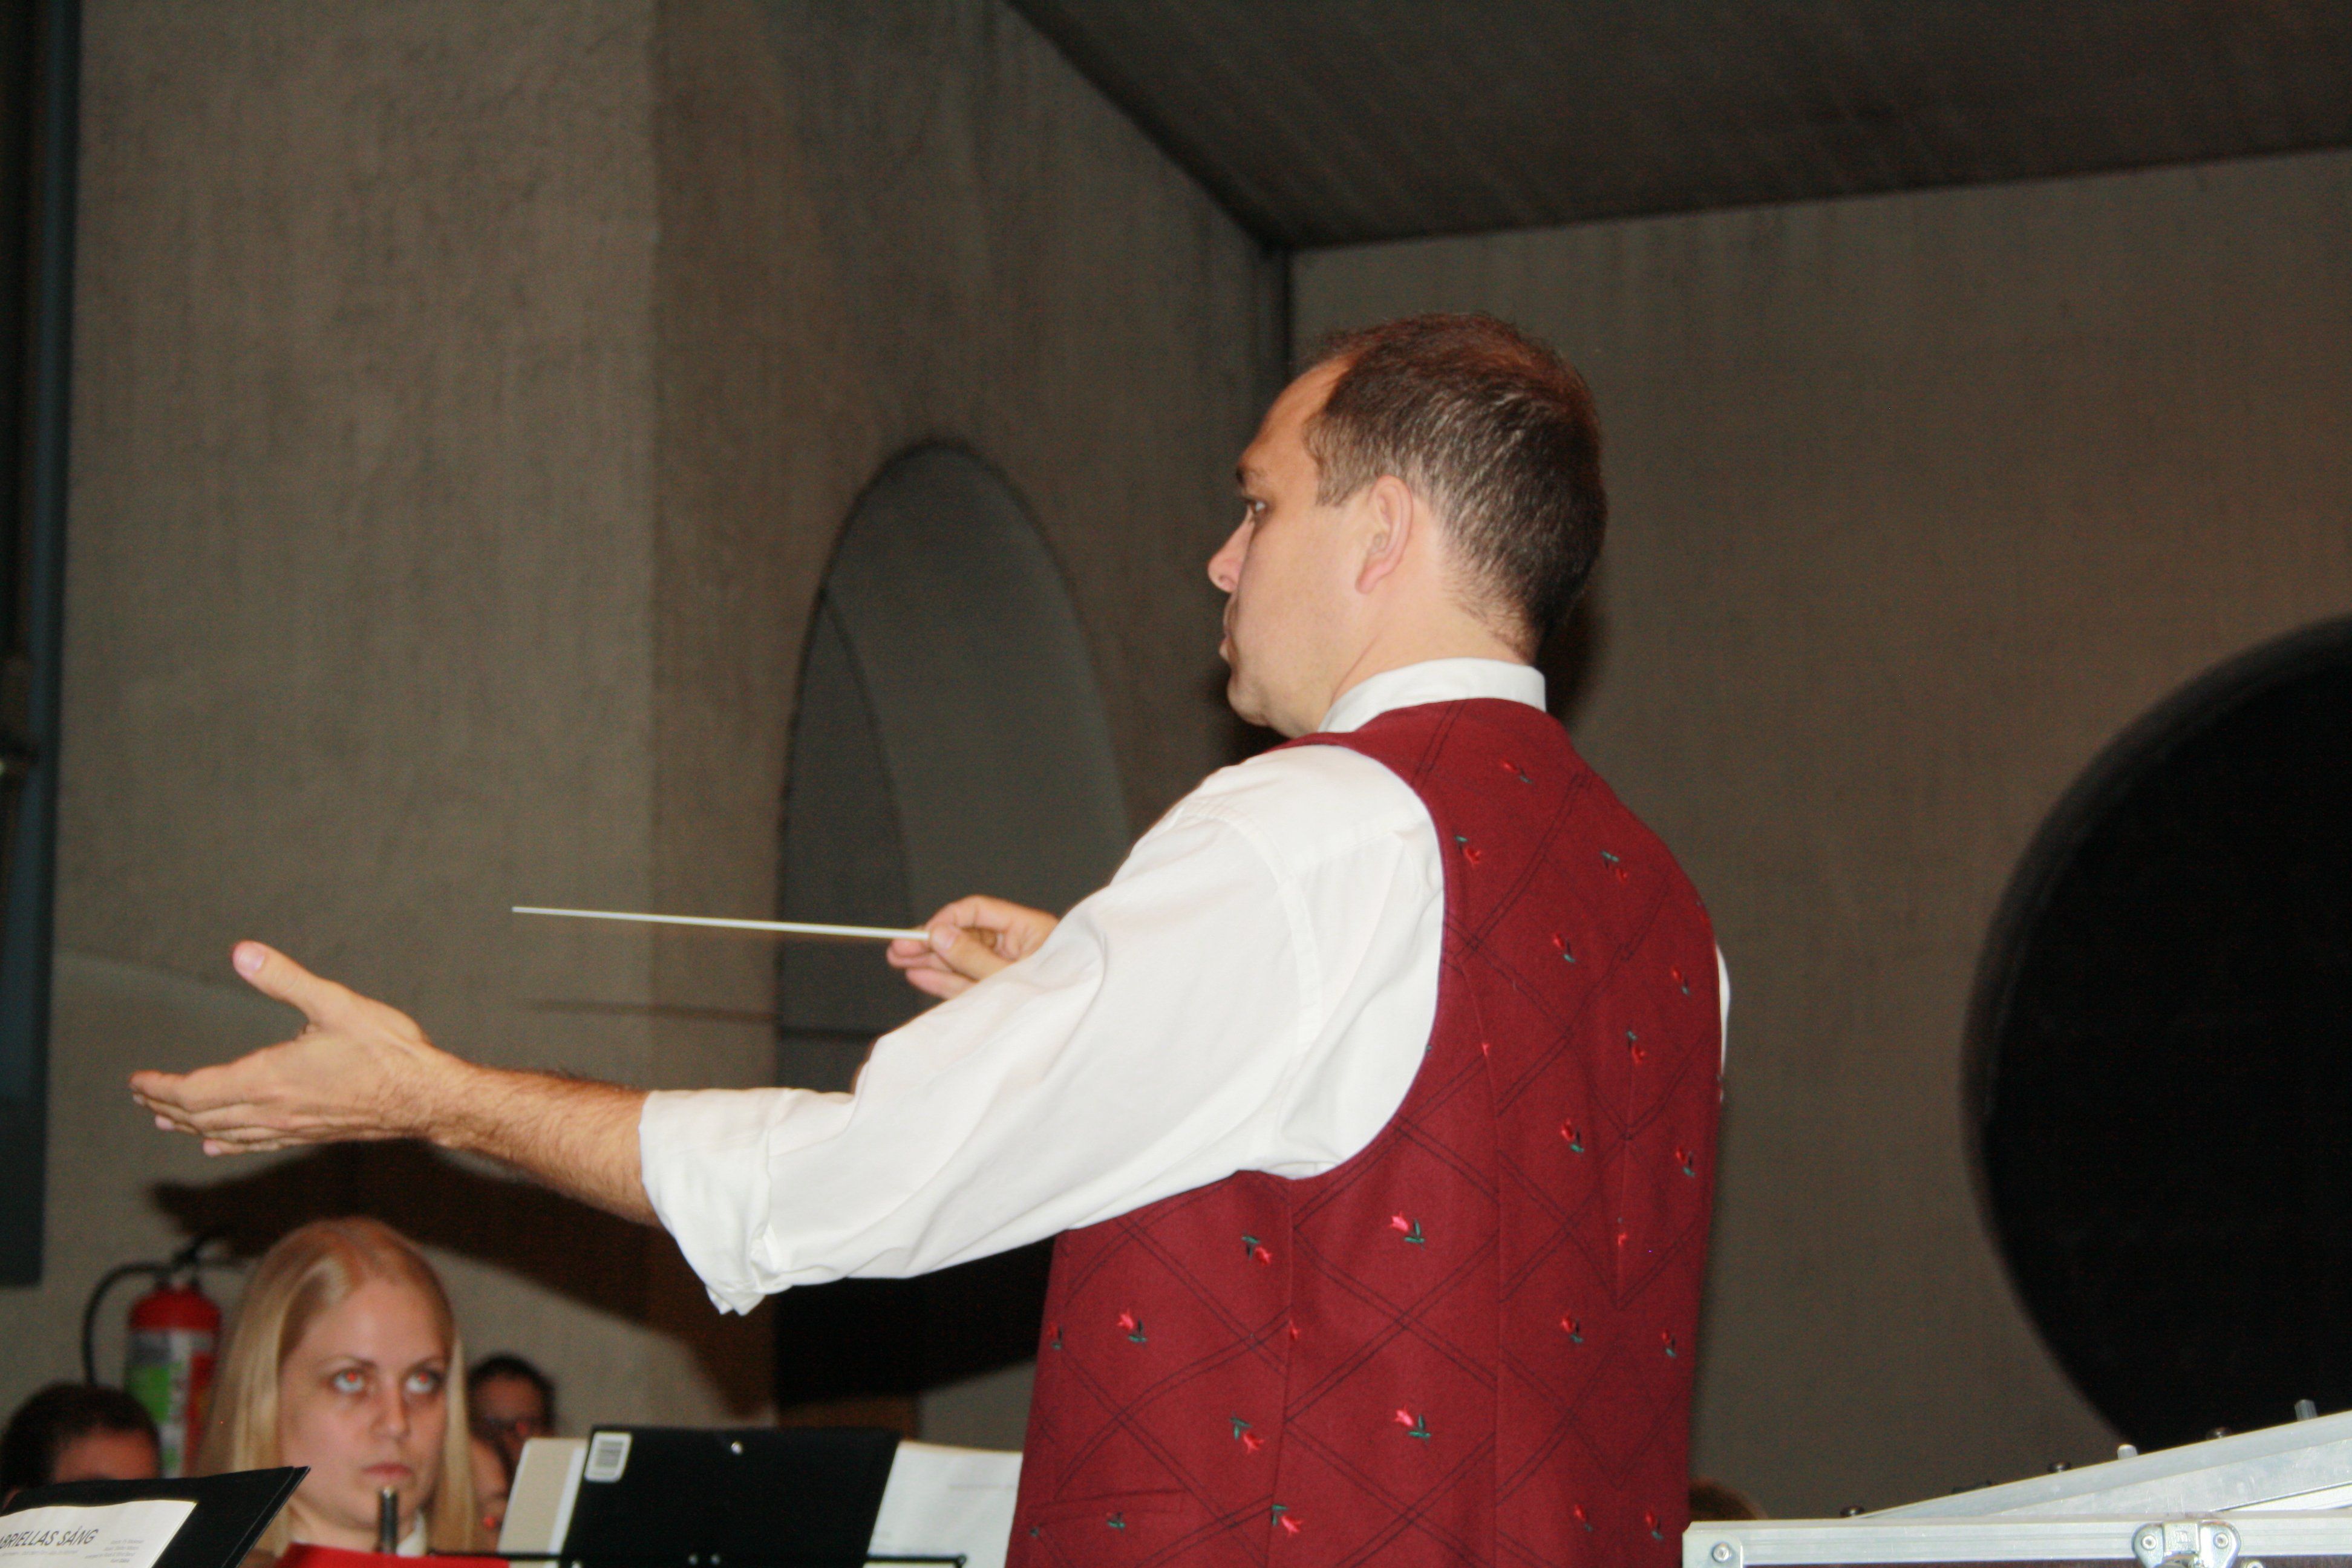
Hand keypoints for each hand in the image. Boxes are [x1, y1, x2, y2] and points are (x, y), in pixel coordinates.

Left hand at [130, 942, 466, 1153]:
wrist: (425, 1096)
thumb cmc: (386, 1051)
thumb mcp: (335, 1003)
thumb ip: (285, 978)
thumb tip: (242, 952)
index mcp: (269, 1078)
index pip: (195, 1092)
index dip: (160, 1087)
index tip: (138, 1081)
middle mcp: (272, 1109)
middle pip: (202, 1116)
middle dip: (167, 1106)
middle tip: (143, 1096)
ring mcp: (289, 1127)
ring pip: (224, 1133)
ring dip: (190, 1126)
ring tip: (168, 1119)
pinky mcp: (307, 1135)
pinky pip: (253, 1144)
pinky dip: (226, 1143)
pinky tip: (217, 1145)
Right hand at [887, 895, 1058, 998]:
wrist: (1074, 1035)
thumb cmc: (1056, 998)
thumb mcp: (1008, 975)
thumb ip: (971, 955)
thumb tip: (939, 935)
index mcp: (1028, 929)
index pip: (978, 911)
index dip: (947, 919)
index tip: (924, 933)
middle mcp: (1016, 946)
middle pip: (965, 936)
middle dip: (930, 942)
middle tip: (899, 946)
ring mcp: (1006, 970)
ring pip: (961, 960)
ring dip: (930, 960)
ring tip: (900, 960)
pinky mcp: (999, 993)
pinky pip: (967, 982)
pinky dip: (943, 979)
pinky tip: (920, 974)